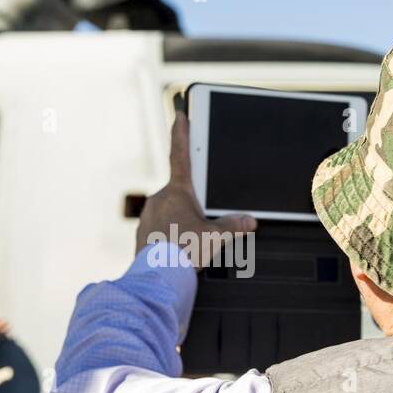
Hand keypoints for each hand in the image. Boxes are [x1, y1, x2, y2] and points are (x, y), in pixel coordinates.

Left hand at [135, 101, 255, 264]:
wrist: (158, 277)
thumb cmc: (185, 253)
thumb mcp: (215, 237)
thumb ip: (234, 225)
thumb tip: (250, 221)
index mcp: (178, 191)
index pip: (181, 154)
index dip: (182, 133)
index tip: (180, 114)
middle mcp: (159, 197)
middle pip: (181, 191)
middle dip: (192, 204)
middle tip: (200, 225)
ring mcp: (148, 214)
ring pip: (169, 210)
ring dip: (180, 220)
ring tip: (190, 243)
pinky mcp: (142, 231)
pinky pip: (159, 226)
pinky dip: (169, 233)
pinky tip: (178, 249)